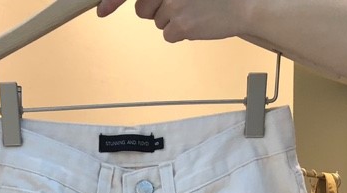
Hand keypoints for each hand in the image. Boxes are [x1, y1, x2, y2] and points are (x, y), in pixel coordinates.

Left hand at [97, 0, 248, 41]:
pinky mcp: (180, 26)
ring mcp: (173, 6)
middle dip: (155, 8)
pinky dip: (179, 32)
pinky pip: (167, 34)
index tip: (101, 10)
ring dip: (170, 19)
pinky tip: (196, 21)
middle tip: (180, 4)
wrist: (246, 4)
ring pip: (155, 21)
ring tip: (193, 10)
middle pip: (142, 7)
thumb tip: (142, 4)